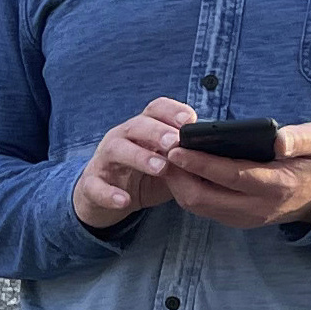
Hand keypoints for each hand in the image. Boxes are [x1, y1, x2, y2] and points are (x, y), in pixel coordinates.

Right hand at [74, 98, 199, 229]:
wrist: (107, 197)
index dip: (172, 111)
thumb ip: (186, 156)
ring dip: (139, 157)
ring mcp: (105, 159)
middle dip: (157, 131)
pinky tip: (124, 201)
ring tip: (160, 168)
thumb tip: (218, 153)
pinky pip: (96, 186)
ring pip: (117, 150)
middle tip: (175, 142)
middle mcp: (122, 137)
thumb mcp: (168, 163)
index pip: (156, 109)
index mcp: (142, 128)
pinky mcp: (92, 183)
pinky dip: (109, 193)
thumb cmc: (144, 175)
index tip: (190, 120)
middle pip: (137, 125)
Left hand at [164, 120, 310, 230]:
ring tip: (167, 158)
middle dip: (179, 176)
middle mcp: (257, 207)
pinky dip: (187, 191)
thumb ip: (300, 139)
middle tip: (162, 150)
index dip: (201, 164)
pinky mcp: (236, 220)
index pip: (231, 176)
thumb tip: (278, 141)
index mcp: (278, 185)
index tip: (176, 149)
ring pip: (199, 207)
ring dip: (178, 184)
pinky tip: (180, 171)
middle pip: (205, 198)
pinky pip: (204, 209)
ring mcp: (245, 217)